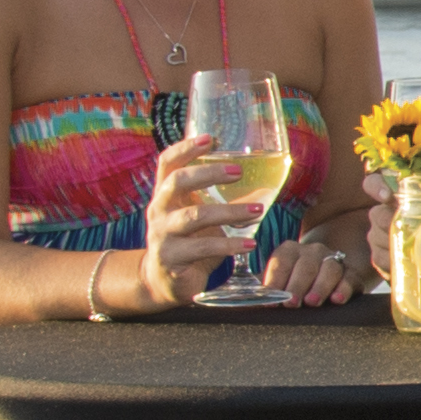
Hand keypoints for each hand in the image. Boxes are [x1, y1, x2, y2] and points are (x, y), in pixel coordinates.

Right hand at [134, 141, 256, 309]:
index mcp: (166, 194)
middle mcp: (159, 210)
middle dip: (209, 174)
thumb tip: (261, 179)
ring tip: (259, 211)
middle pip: (177, 182)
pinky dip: (229, 245)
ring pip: (194, 217)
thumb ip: (216, 197)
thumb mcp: (198, 214)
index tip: (210, 138)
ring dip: (230, 212)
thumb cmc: (189, 241)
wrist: (163, 280)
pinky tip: (250, 244)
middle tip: (239, 172)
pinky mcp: (171, 258)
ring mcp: (162, 234)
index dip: (185, 148)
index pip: (168, 163)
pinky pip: (203, 248)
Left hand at [265, 225, 363, 306]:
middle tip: (291, 303)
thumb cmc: (292, 285)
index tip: (269, 297)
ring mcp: (333, 260)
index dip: (275, 279)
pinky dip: (344, 289)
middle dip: (297, 285)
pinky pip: (350, 278)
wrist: (322, 276)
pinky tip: (337, 299)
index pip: (281, 261)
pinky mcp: (351, 274)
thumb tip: (235, 305)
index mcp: (289, 251)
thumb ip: (259, 292)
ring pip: (329, 269)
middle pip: (306, 265)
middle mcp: (312, 252)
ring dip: (320, 286)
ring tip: (312, 302)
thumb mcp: (275, 284)